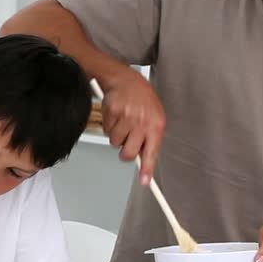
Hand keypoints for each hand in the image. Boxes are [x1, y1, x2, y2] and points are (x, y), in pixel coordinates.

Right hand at [100, 69, 165, 184]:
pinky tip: (116, 115)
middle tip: (127, 142)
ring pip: (115, 142)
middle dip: (125, 152)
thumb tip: (144, 161)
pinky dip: (109, 125)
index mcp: (156, 126)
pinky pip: (106, 130)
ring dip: (117, 135)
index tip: (145, 182)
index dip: (147, 169)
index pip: (152, 153)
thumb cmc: (143, 100)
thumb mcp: (154, 118)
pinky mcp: (112, 112)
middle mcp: (142, 122)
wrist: (126, 79)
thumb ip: (150, 139)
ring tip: (123, 122)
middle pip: (128, 153)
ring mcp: (126, 117)